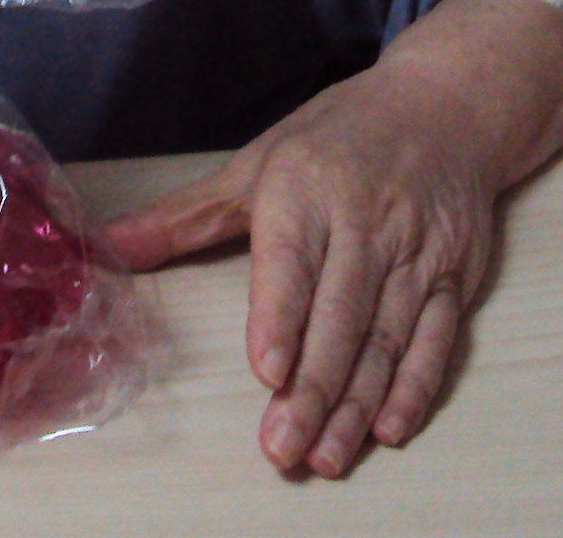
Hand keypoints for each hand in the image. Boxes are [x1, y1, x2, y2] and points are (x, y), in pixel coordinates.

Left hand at [104, 0, 562, 476]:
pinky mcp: (455, 275)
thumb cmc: (337, 138)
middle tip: (283, 448)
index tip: (267, 371)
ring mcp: (415, 251)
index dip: (282, 317)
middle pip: (340, 314)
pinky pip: (436, 338)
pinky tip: (390, 428)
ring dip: (358, 404)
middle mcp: (365, 221)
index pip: (293, 259)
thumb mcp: (256, 163)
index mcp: (305, 188)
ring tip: (326, 455)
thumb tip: (108, 247)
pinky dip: (415, 387)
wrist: (446, 107)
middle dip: (314, 388)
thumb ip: (184, 216)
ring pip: (386, 337)